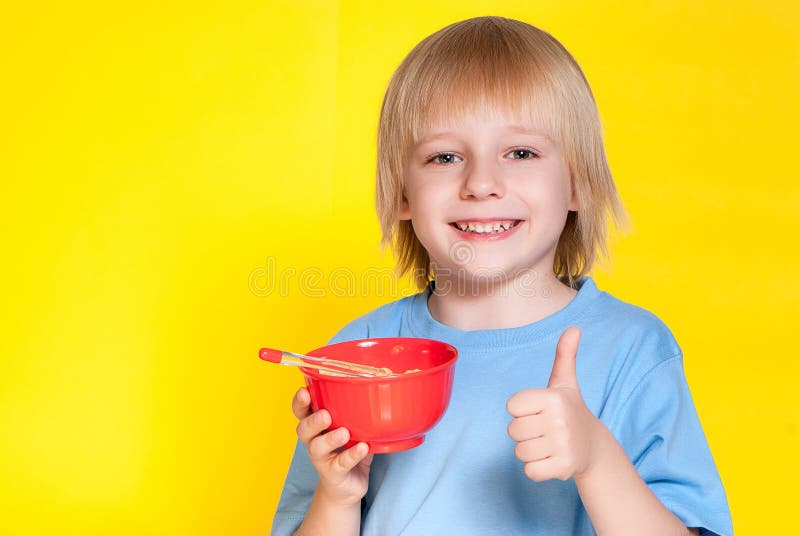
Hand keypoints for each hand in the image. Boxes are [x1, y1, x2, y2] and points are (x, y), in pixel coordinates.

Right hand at [292, 387, 373, 505]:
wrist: (347, 487)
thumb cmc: (348, 450)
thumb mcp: (352, 429)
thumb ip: (357, 414)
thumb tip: (377, 391)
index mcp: (316, 426)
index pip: (301, 412)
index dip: (299, 403)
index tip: (304, 391)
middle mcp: (314, 441)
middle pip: (303, 429)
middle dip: (312, 421)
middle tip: (325, 415)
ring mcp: (322, 459)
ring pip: (317, 448)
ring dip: (330, 439)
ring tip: (344, 433)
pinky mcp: (333, 474)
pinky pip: (340, 464)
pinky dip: (352, 455)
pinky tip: (362, 448)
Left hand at [506, 326, 602, 481]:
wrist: (593, 447)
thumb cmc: (569, 410)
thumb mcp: (565, 382)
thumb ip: (564, 355)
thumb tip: (574, 328)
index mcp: (553, 398)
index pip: (511, 406)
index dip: (521, 410)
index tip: (538, 410)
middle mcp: (559, 420)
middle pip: (513, 431)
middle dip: (524, 432)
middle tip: (543, 429)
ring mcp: (563, 445)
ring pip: (519, 452)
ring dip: (529, 451)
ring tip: (547, 444)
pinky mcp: (564, 468)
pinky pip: (529, 471)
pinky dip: (535, 469)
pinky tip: (550, 459)